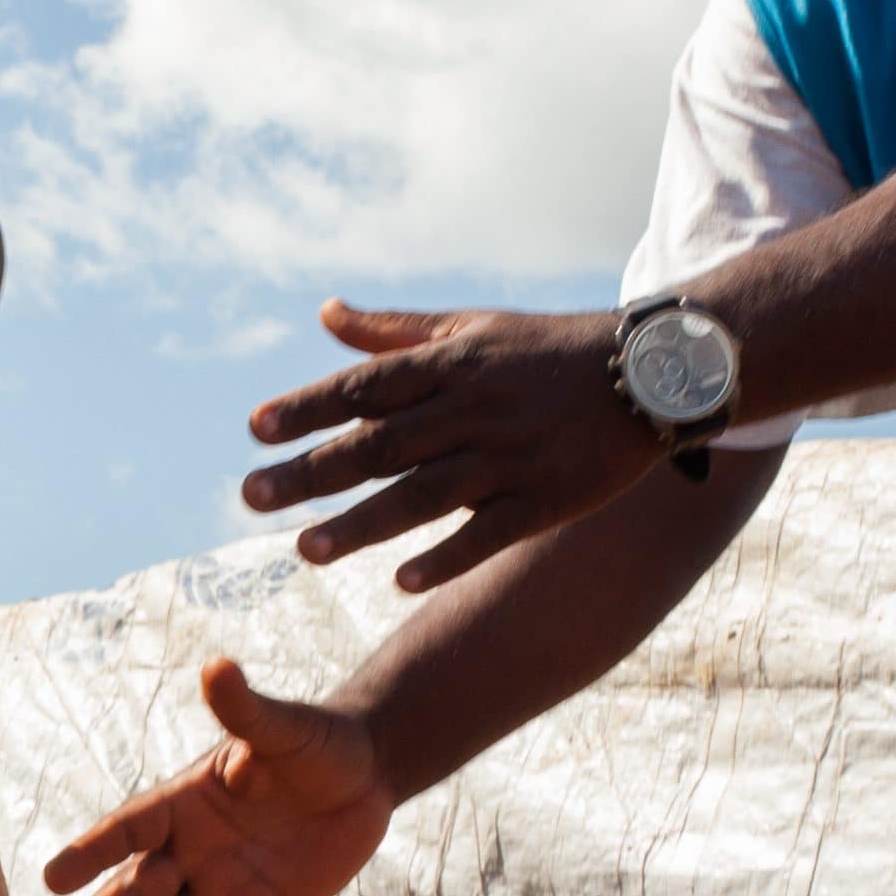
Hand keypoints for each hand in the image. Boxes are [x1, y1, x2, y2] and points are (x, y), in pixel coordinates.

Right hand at [33, 657, 395, 895]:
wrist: (365, 777)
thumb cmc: (316, 742)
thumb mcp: (280, 728)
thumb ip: (245, 709)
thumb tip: (217, 667)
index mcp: (184, 802)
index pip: (128, 830)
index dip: (91, 853)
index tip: (51, 880)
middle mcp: (191, 849)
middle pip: (133, 892)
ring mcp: (221, 886)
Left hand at [237, 301, 657, 590]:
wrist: (646, 373)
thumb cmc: (545, 350)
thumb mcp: (470, 325)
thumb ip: (393, 331)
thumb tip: (325, 313)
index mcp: (450, 365)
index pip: (366, 387)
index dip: (309, 407)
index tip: (255, 428)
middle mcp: (472, 410)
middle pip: (380, 446)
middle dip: (312, 472)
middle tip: (250, 496)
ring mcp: (509, 458)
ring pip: (424, 495)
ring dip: (363, 524)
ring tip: (306, 550)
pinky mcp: (546, 500)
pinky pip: (488, 534)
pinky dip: (446, 557)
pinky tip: (400, 582)